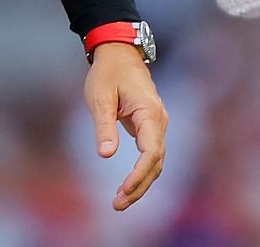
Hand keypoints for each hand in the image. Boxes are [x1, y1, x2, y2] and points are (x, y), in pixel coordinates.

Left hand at [85, 43, 167, 210]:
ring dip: (141, 184)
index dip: (139, 174)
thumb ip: (104, 126)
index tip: (123, 190)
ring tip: (120, 202)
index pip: (151, 152)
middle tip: (117, 205)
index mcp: (149, 112)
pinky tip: (127, 187)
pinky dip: (142, 173)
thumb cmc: (108, 73)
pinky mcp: (150, 127)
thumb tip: (106, 155)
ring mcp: (157, 124)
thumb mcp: (100, 98)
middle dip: (139, 186)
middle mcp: (159, 120)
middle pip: (156, 162)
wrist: (120, 53)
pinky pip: (151, 155)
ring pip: (156, 162)